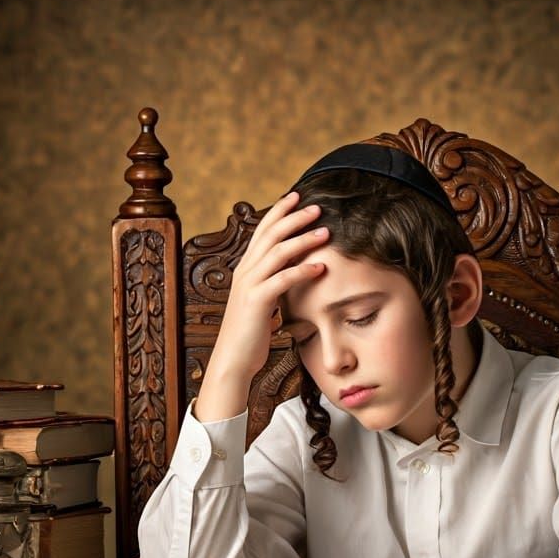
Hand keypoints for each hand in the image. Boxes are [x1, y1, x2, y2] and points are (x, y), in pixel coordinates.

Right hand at [195, 192, 328, 421]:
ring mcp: (249, 285)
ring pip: (278, 252)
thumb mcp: (262, 303)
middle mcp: (245, 271)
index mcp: (245, 269)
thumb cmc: (250, 335)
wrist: (233, 360)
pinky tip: (320, 267)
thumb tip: (290, 275)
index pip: (262, 231)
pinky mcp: (257, 301)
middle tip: (317, 207)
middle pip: (270, 234)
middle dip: (294, 217)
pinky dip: (302, 270)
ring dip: (303, 239)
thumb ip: (272, 285)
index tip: (297, 197)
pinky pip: (282, 279)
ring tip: (325, 232)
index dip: (279, 212)